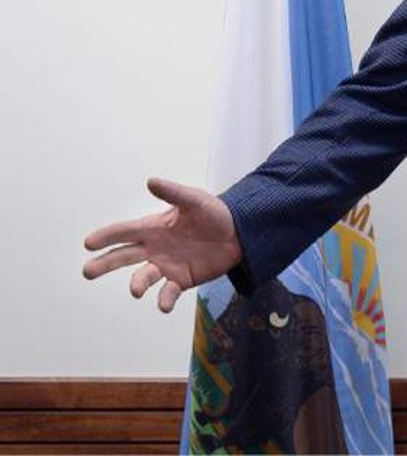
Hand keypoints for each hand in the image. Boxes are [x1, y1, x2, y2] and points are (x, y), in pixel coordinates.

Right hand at [82, 177, 243, 312]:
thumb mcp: (195, 200)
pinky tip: (164, 305)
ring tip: (135, 290)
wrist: (239, 234)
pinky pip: (168, 292)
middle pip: (123, 257)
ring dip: (137, 284)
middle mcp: (155, 248)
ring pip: (143, 277)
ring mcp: (166, 266)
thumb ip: (173, 193)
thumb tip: (151, 181)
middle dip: (105, 264)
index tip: (88, 243)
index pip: (124, 232)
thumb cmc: (215, 213)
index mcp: (154, 227)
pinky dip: (164, 299)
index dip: (106, 236)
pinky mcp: (181, 280)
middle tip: (87, 271)